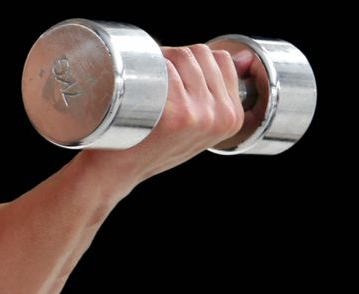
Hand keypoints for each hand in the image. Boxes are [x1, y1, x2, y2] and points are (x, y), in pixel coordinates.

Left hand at [84, 44, 253, 183]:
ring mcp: (198, 114)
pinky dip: (147, 68)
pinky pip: (164, 68)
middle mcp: (220, 116)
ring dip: (160, 59)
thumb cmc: (150, 145)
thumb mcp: (195, 127)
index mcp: (232, 117)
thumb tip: (246, 57)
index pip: (222, 60)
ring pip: (183, 56)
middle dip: (175, 57)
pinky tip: (136, 87)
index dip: (193, 60)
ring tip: (144, 83)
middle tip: (153, 79)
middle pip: (202, 54)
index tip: (172, 76)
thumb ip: (219, 96)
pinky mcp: (175, 114)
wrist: (116, 170)